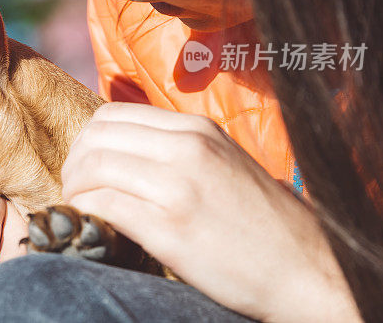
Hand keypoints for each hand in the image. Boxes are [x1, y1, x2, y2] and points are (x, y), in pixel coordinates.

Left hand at [61, 102, 360, 322]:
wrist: (308, 268)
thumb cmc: (261, 220)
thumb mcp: (222, 161)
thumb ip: (176, 148)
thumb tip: (120, 148)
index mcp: (196, 129)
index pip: (112, 114)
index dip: (87, 139)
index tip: (84, 164)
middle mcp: (186, 148)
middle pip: (96, 136)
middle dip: (74, 162)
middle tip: (74, 187)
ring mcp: (177, 186)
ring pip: (93, 167)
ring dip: (75, 187)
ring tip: (79, 206)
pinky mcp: (170, 228)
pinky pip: (104, 204)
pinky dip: (86, 210)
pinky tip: (91, 223)